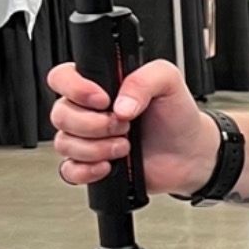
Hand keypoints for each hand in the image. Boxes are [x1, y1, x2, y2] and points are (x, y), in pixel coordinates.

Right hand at [47, 59, 217, 194]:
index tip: (103, 100)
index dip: (75, 89)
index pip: (62, 77)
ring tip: (125, 145)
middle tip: (124, 125)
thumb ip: (143, 80)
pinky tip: (109, 165)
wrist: (189, 152)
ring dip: (96, 148)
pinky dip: (87, 170)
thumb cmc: (177, 114)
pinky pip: (69, 170)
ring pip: (64, 143)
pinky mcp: (90, 164)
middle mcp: (88, 110)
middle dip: (93, 124)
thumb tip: (120, 104)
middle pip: (60, 114)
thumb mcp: (169, 81)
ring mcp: (87, 138)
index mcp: (101, 83)